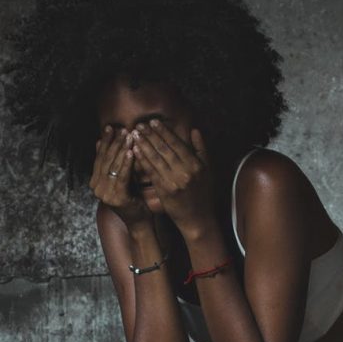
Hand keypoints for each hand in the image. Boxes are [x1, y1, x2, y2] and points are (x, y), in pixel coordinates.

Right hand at [89, 128, 151, 228]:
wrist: (139, 221)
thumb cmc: (133, 198)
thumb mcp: (120, 176)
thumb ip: (111, 161)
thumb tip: (98, 141)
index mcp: (94, 182)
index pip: (99, 157)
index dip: (104, 141)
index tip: (110, 127)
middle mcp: (96, 188)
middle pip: (105, 160)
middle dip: (114, 143)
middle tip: (122, 129)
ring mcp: (105, 195)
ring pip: (113, 167)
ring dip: (122, 150)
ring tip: (128, 136)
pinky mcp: (117, 198)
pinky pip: (122, 177)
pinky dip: (126, 163)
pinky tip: (131, 152)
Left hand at [131, 121, 213, 235]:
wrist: (198, 219)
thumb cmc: (203, 194)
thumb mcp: (207, 170)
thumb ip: (201, 149)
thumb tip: (194, 130)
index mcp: (196, 164)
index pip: (177, 144)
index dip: (164, 132)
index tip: (153, 122)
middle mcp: (186, 171)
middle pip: (165, 149)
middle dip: (151, 135)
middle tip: (140, 125)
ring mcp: (175, 181)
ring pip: (157, 158)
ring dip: (144, 145)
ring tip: (135, 134)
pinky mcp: (165, 191)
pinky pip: (151, 172)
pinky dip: (143, 160)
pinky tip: (135, 151)